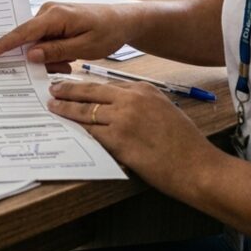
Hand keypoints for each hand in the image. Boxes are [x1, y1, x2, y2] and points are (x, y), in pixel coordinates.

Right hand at [0, 2, 134, 72]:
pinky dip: (53, 52)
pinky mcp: (53, 22)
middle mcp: (48, 12)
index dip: (3, 44)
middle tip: (63, 66)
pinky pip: (44, 41)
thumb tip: (30, 55)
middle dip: (40, 58)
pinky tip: (68, 57)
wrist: (123, 21)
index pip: (23, 33)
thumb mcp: (85, 47)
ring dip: (50, 57)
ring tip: (71, 62)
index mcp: (55, 15)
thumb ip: (56, 51)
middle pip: (29, 41)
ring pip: (37, 44)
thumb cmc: (108, 31)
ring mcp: (50, 16)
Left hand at [48, 80, 218, 196]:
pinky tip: (66, 126)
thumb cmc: (185, 144)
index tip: (75, 86)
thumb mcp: (165, 110)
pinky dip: (76, 127)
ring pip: (85, 109)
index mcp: (144, 89)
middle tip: (53, 89)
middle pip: (91, 91)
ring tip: (53, 106)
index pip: (107, 84)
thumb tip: (117, 106)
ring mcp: (123, 117)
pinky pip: (90, 130)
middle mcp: (132, 99)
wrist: (197, 166)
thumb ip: (141, 104)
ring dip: (65, 108)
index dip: (87, 85)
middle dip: (68, 90)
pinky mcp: (117, 138)